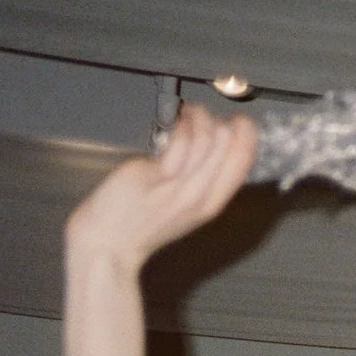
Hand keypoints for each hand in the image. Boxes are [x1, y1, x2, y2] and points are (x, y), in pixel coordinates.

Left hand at [65, 105, 254, 274]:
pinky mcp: (157, 175)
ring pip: (207, 136)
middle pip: (229, 141)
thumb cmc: (140, 221)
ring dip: (196, 116)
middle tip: (199, 116)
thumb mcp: (185, 204)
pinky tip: (170, 122)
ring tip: (185, 114)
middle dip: (216, 118)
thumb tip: (212, 141)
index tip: (232, 119)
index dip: (245, 130)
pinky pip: (179, 140)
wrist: (110, 241)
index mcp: (213, 202)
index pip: (245, 157)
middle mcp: (202, 194)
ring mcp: (180, 185)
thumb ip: (201, 178)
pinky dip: (178, 123)